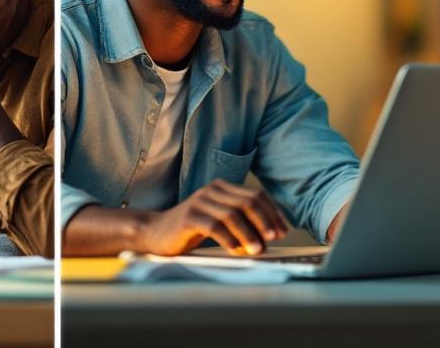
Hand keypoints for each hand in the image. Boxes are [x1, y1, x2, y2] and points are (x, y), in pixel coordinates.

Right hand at [138, 180, 289, 255]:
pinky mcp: (189, 217)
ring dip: (249, 234)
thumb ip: (241, 222)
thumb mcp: (219, 221)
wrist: (156, 231)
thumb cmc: (192, 229)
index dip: (273, 213)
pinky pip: (214, 226)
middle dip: (265, 222)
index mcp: (222, 188)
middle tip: (273, 239)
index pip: (256, 195)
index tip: (283, 232)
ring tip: (257, 250)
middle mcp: (212, 190)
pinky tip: (235, 250)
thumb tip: (271, 235)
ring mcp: (199, 202)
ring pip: (233, 214)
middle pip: (248, 202)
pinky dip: (229, 239)